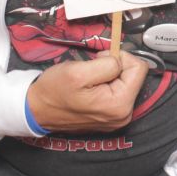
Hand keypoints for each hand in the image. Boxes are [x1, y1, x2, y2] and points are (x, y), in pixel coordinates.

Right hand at [27, 52, 147, 132]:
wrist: (36, 110)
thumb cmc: (54, 90)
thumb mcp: (79, 71)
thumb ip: (108, 64)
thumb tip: (121, 61)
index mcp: (119, 105)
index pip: (139, 68)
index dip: (119, 57)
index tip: (99, 60)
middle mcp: (124, 115)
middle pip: (134, 75)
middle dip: (115, 67)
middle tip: (92, 70)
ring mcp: (119, 117)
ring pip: (127, 81)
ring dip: (110, 74)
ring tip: (89, 80)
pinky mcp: (112, 116)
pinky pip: (119, 90)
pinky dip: (107, 83)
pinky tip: (91, 88)